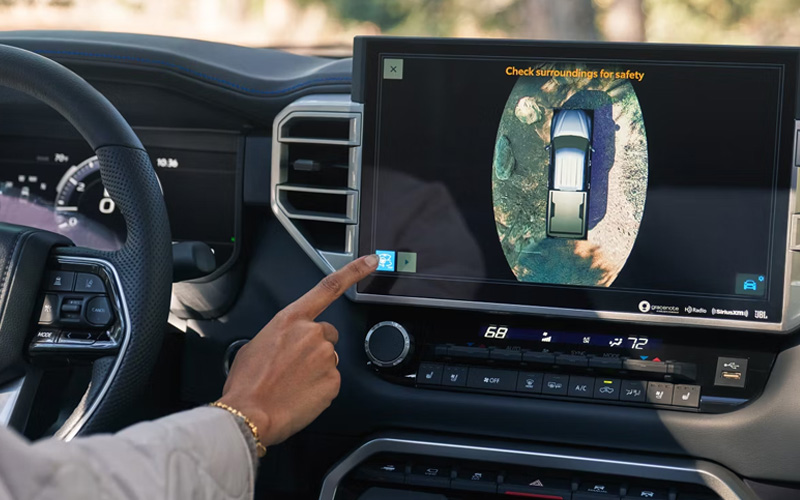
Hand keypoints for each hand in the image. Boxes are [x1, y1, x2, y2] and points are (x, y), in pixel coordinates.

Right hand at [217, 254, 378, 445]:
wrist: (249, 414)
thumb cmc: (246, 383)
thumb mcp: (255, 345)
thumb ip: (280, 336)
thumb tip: (286, 344)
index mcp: (291, 319)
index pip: (328, 287)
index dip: (354, 271)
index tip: (372, 261)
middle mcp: (312, 333)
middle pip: (327, 335)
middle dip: (316, 348)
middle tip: (294, 367)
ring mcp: (326, 357)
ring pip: (329, 360)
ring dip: (316, 369)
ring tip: (292, 384)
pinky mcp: (334, 381)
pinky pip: (330, 381)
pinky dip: (319, 389)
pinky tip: (300, 395)